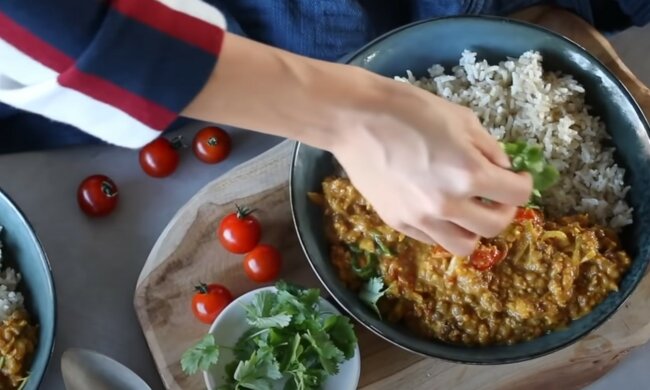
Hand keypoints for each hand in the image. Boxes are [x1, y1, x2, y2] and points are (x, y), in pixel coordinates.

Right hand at [182, 33, 531, 254]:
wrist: (356, 119)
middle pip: (496, 227)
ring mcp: (421, 218)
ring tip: (469, 210)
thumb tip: (502, 168)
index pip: (517, 196)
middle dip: (504, 210)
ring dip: (474, 230)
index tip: (518, 177)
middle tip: (497, 195)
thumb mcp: (461, 118)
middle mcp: (448, 204)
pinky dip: (444, 228)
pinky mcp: (399, 222)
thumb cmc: (409, 109)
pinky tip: (439, 207)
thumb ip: (488, 147)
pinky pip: (432, 239)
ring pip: (465, 246)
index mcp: (469, 174)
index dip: (524, 185)